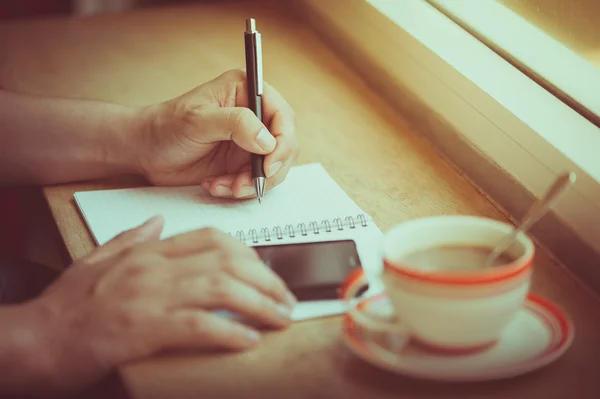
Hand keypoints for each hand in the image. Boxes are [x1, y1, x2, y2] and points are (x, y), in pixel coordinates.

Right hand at [28, 216, 295, 391]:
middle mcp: (154, 268)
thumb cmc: (71, 305)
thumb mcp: (100, 259)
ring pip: (221, 289)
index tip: (267, 271)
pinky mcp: (144, 329)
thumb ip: (134, 237)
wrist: (40, 338)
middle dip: (266, 279)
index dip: (250, 253)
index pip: (213, 239)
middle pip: (227, 261)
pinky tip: (248, 340)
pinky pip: (198, 325)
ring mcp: (150, 297)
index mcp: (150, 251)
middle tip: (285, 299)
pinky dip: (229, 332)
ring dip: (259, 304)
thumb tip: (159, 221)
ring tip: (280, 318)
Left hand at [133, 69, 298, 197]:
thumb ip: (236, 124)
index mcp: (247, 92)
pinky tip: (215, 186)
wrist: (146, 151)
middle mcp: (254, 115)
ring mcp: (250, 142)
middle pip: (285, 145)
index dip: (282, 142)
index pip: (282, 116)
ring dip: (252, 183)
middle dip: (269, 169)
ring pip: (274, 168)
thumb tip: (268, 141)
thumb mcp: (199, 120)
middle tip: (245, 184)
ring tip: (224, 186)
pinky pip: (256, 181)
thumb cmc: (167, 126)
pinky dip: (239, 189)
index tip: (268, 164)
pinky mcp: (242, 163)